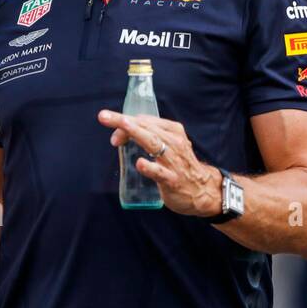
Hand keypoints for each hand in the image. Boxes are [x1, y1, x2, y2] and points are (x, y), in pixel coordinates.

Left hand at [97, 109, 221, 217]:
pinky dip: (150, 167)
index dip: (126, 121)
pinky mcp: (173, 180)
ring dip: (136, 134)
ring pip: (154, 144)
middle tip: (104, 116)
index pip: (146, 120)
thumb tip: (119, 133)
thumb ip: (146, 137)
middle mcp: (174, 142)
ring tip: (123, 127)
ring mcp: (174, 162)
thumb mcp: (167, 145)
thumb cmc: (179, 165)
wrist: (202, 191)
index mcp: (172, 131)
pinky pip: (160, 173)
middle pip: (147, 128)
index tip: (111, 128)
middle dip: (124, 122)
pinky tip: (139, 163)